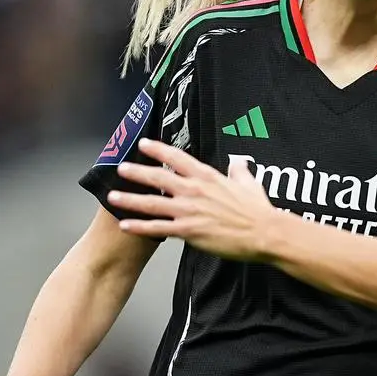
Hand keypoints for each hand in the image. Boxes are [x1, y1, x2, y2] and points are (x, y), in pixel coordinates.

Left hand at [107, 139, 277, 260]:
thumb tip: (237, 163)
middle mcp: (194, 190)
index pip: (177, 158)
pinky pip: (158, 228)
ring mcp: (189, 211)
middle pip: (158, 178)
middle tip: (121, 168)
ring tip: (113, 196)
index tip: (143, 143)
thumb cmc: (258, 209)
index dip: (158, 150)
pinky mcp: (188, 231)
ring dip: (130, 199)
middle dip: (137, 172)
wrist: (263, 232)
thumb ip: (238, 171)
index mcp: (207, 177)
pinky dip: (140, 226)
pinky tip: (125, 225)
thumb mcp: (249, 183)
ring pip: (152, 203)